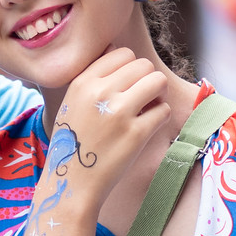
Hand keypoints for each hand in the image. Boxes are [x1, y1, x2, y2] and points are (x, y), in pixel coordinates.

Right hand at [35, 48, 169, 227]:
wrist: (71, 183)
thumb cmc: (74, 143)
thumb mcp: (71, 103)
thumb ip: (93, 79)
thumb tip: (120, 52)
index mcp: (83, 82)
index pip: (122, 53)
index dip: (131, 68)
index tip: (128, 85)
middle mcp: (100, 93)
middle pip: (143, 64)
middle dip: (148, 80)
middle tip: (143, 98)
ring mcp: (119, 113)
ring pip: (158, 81)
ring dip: (159, 94)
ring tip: (149, 108)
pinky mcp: (136, 134)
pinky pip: (164, 110)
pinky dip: (160, 117)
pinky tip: (148, 127)